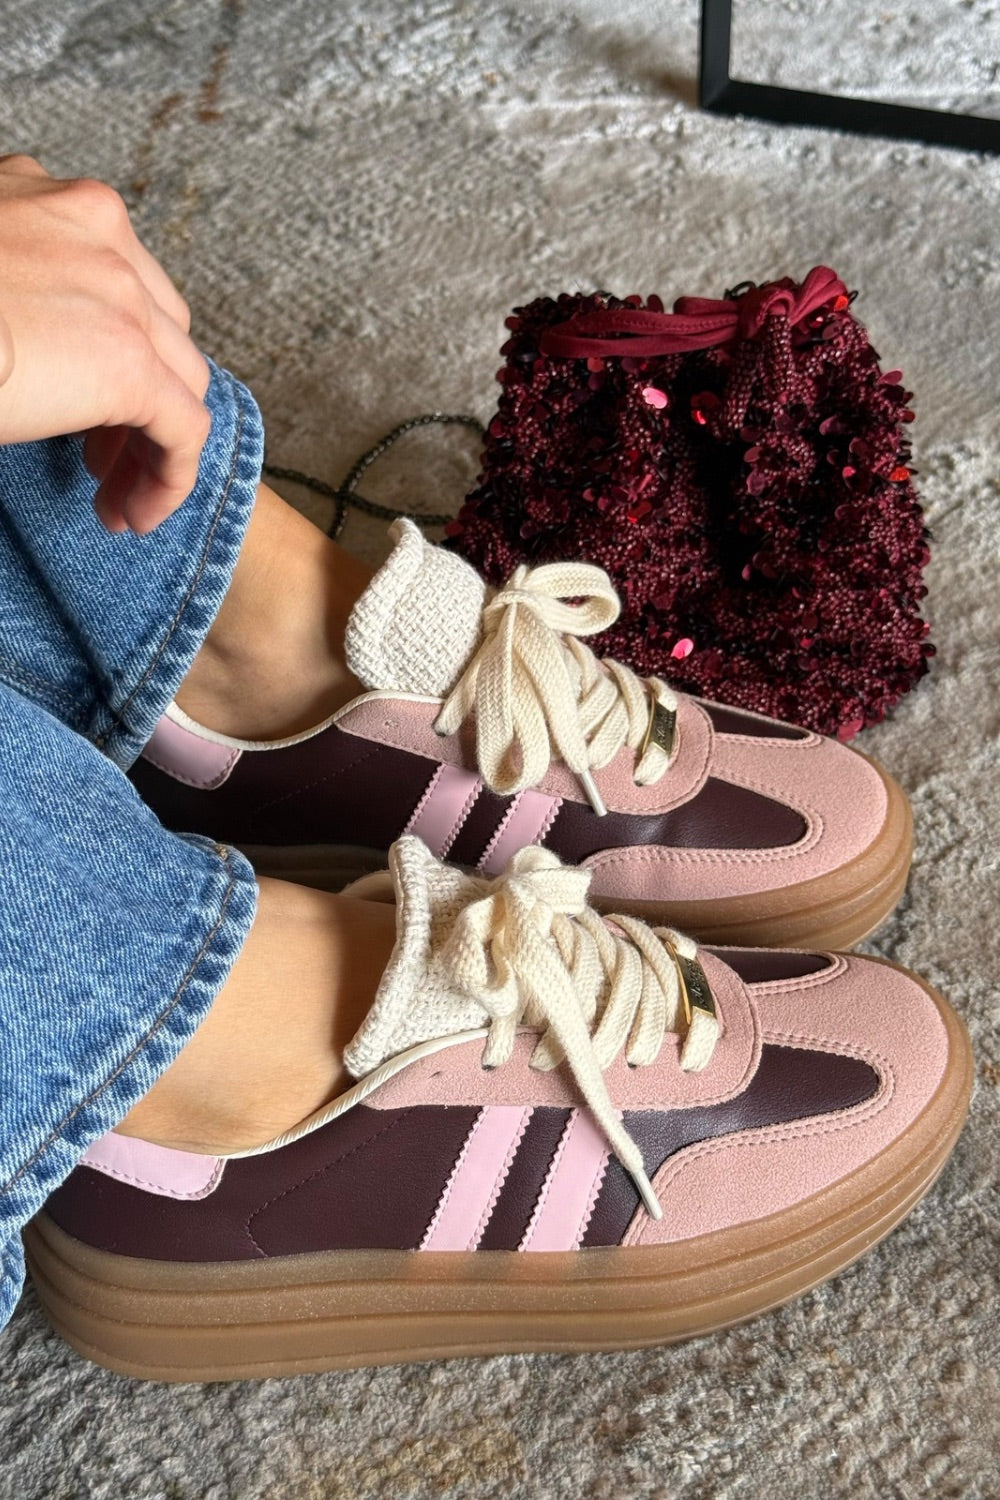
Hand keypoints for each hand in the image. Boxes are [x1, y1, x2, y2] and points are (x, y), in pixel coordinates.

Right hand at [0, 155, 210, 533]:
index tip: (81, 410)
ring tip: (116, 498)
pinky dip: (168, 479)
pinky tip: (133, 514)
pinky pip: (184, 430)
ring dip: (153, 447)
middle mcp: (96, 230)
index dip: (113, 352)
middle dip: (139, 399)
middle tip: (98, 456)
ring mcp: (119, 292)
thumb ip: (17, 295)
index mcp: (50, 202)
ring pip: (180, 380)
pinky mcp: (128, 362)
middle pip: (159, 328)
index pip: (119, 282)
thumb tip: (33, 353)